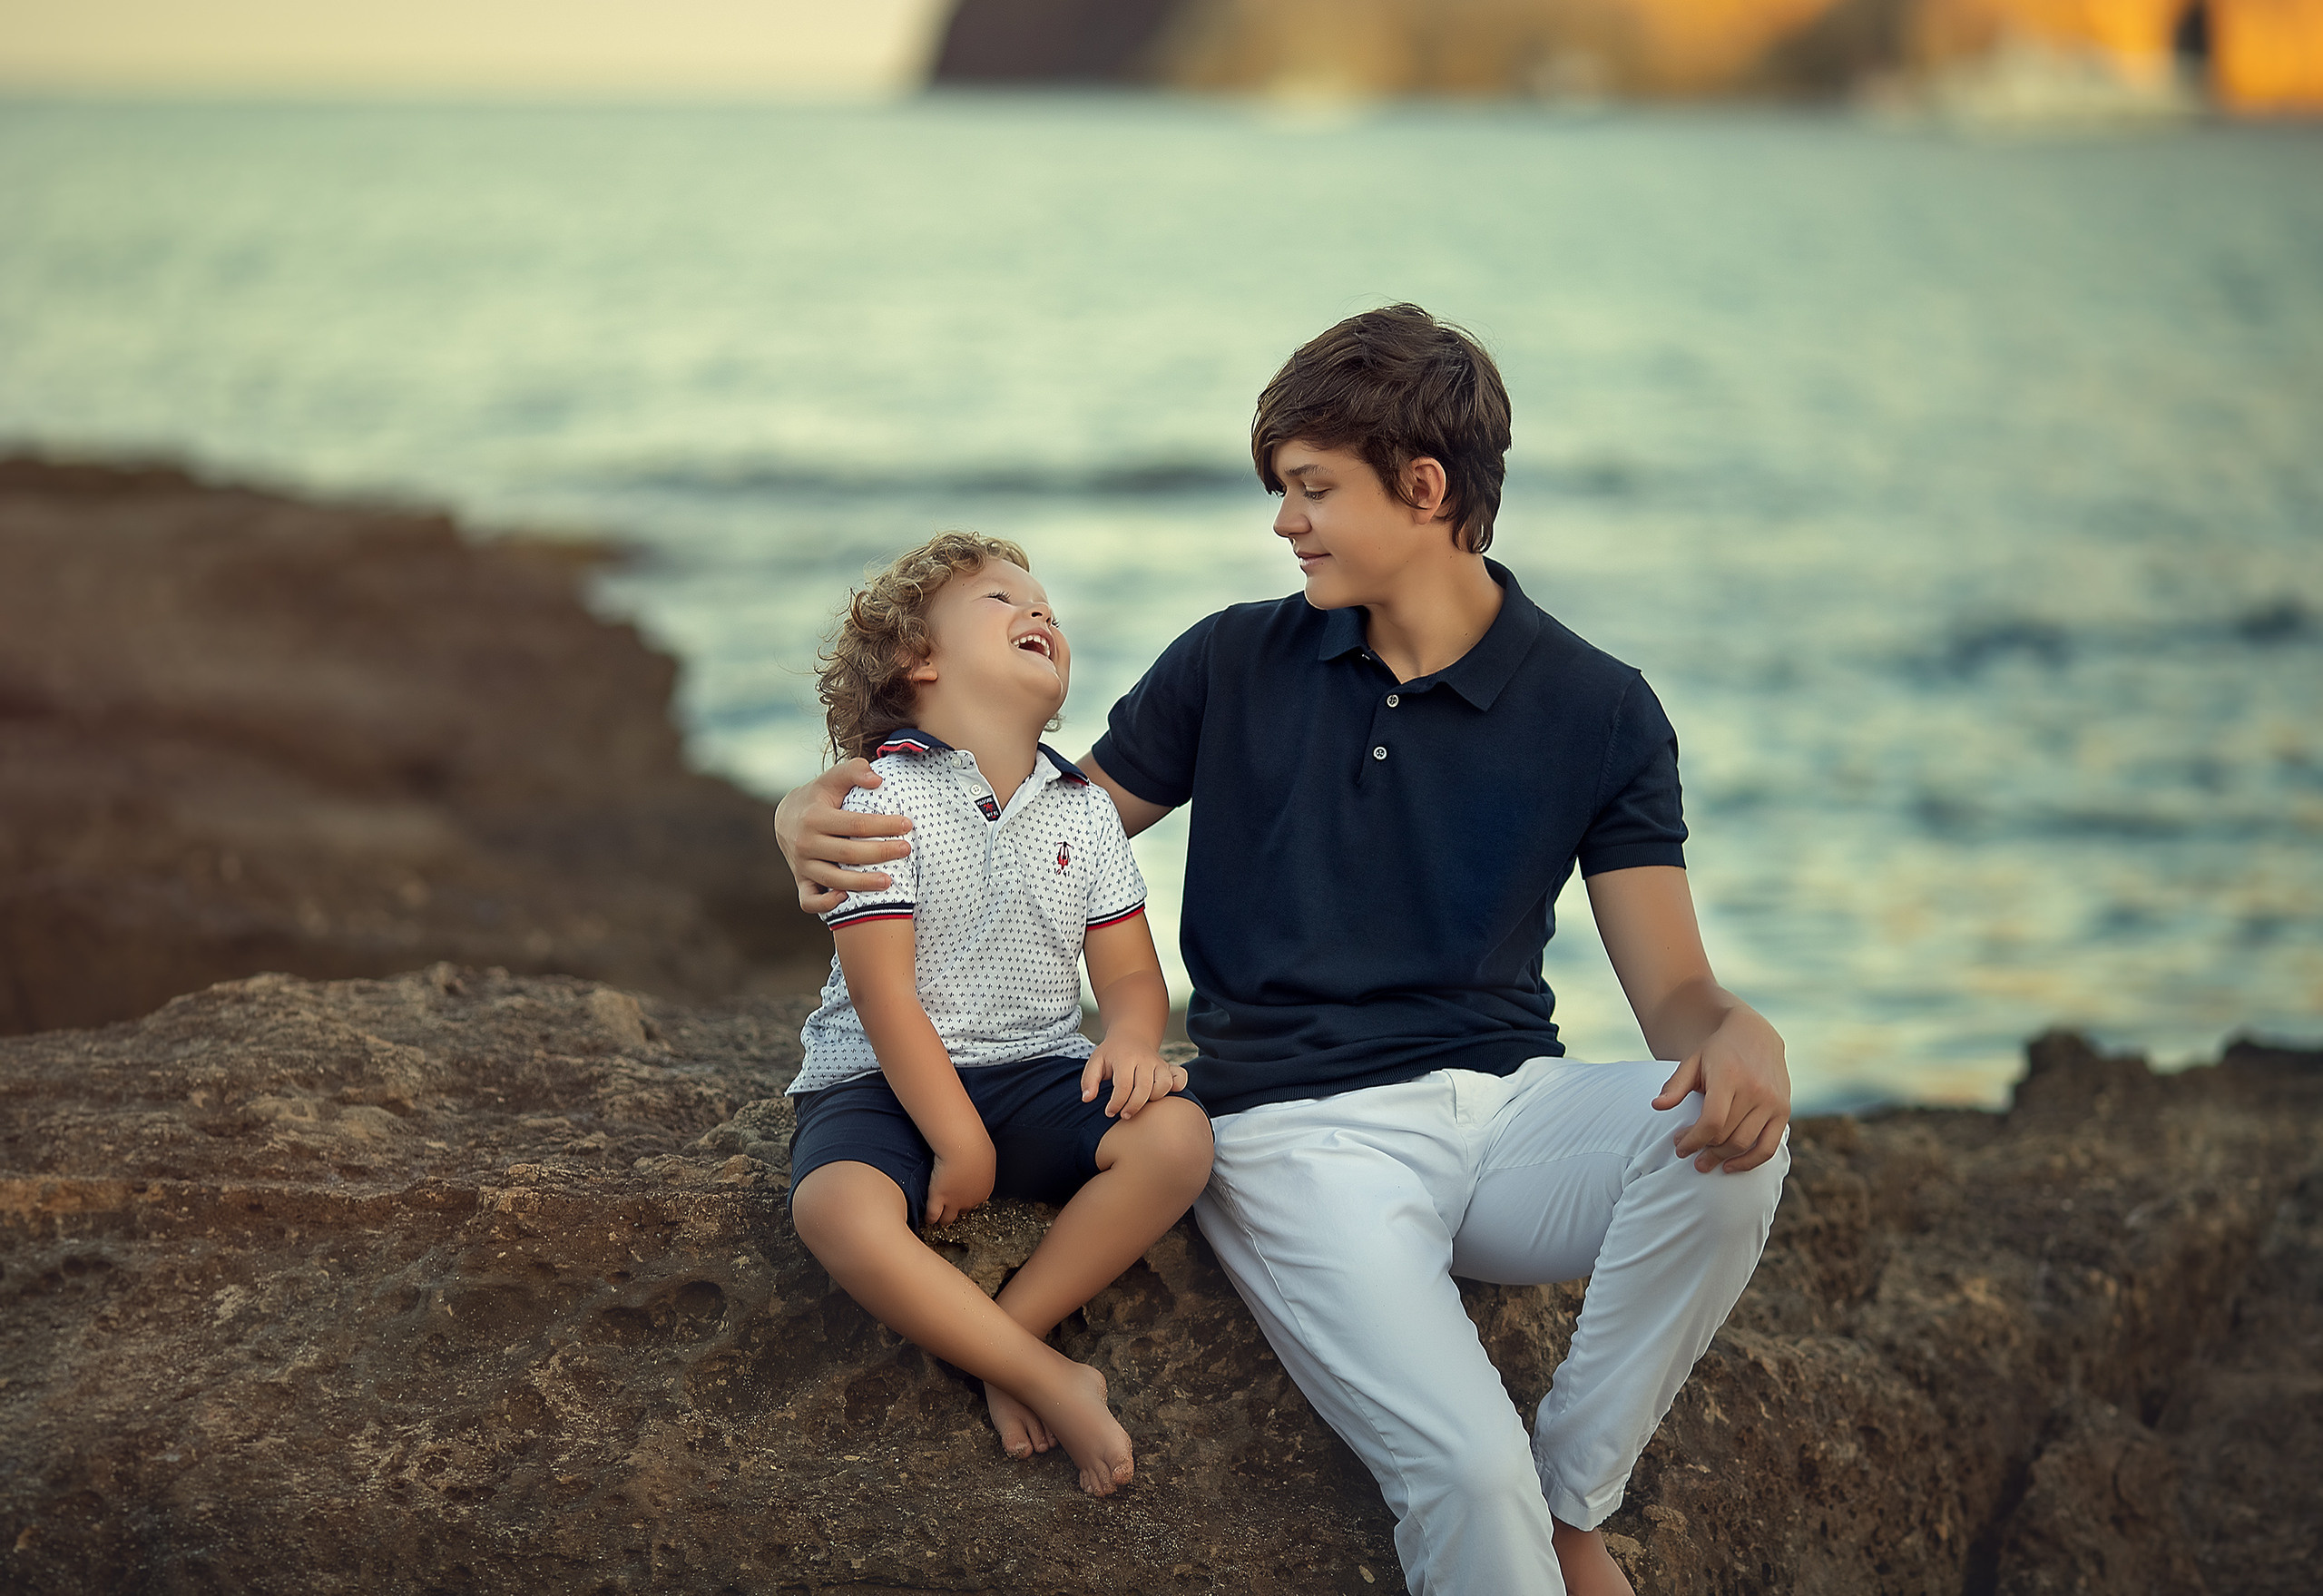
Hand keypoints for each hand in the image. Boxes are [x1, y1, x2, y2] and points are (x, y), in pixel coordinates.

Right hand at [772, 758, 911, 912]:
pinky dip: (825, 905)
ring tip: (890, 881)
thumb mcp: (833, 778)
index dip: (884, 825)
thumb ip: (855, 770)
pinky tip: (847, 899)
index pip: (855, 824)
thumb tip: (877, 780)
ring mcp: (802, 866)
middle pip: (848, 854)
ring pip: (833, 880)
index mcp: (814, 817)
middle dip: (880, 853)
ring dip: (862, 884)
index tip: (907, 824)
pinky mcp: (801, 882)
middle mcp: (805, 843)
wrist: (786, 817)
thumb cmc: (819, 796)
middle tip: (907, 849)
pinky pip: (809, 901)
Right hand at [924, 1130, 995, 1226]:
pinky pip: (932, 1216)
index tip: (958, 1194)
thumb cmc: (975, 1145)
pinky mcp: (939, 1199)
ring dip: (941, 1217)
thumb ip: (981, 1165)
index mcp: (983, 1190)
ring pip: (947, 1219)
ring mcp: (954, 1201)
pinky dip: (929, 1218)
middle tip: (946, 1203)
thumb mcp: (984, 1155)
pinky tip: (925, 1215)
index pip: (974, 1201)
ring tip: (935, 1214)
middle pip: (963, 1211)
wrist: (964, 1147)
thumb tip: (978, 1162)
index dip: (965, 1198)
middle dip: (955, 1207)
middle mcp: (970, 1200)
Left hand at [1079, 1039, 1186, 1119]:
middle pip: (1145, 1088)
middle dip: (1133, 1106)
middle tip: (1124, 1115)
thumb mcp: (1095, 1062)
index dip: (1116, 1103)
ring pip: (1164, 1085)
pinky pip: (1180, 1078)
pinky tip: (1161, 1096)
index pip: (1123, 1085)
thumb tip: (1087, 1099)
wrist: (1131, 1036)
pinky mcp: (1169, 1067)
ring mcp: (1159, 1063)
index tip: (1109, 1112)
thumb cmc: (1111, 1054)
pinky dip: (1176, 1088)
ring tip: (1140, 1104)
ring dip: (1153, 1100)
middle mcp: (1145, 1059)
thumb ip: (1089, 1080)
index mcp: (1125, 1058)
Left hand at [1655, 1005, 1789, 1173]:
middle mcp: (1755, 1090)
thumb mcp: (1693, 1061)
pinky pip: (1768, 1147)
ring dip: (1722, 1158)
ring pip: (1745, 1144)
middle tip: (1687, 1156)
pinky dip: (1750, 1162)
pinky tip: (1730, 1167)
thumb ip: (1675, 1085)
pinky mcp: (1784, 1111)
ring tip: (1704, 1163)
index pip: (1712, 1121)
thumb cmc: (1717, 1051)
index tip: (1679, 1148)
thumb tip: (1656, 1106)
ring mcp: (1773, 1102)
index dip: (1693, 1140)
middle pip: (1726, 1135)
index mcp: (1729, 1077)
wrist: (1755, 1034)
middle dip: (1703, 1150)